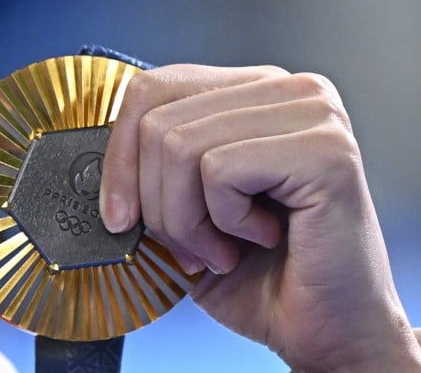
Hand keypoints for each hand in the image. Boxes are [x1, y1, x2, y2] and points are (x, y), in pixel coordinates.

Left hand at [100, 64, 420, 371]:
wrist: (327, 333)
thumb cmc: (261, 275)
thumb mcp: (185, 207)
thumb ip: (152, 164)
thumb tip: (93, 161)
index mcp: (252, 91)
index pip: (152, 88)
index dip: (120, 154)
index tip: (118, 213)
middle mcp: (287, 89)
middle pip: (158, 119)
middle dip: (155, 202)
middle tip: (193, 245)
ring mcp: (312, 113)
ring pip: (180, 145)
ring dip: (187, 220)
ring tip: (224, 248)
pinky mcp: (326, 149)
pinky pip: (220, 170)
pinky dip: (224, 222)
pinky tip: (262, 239)